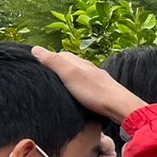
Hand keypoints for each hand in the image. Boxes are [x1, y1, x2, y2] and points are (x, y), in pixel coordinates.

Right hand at [33, 47, 147, 124]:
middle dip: (58, 66)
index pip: (61, 55)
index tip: (36, 63)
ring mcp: (97, 80)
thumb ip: (54, 62)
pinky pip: (87, 85)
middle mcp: (90, 69)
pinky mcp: (102, 91)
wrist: (120, 106)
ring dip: (69, 77)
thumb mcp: (69, 74)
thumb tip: (36, 49)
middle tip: (45, 73)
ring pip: (80, 74)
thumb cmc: (94, 92)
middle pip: (71, 63)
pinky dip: (78, 86)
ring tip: (58, 84)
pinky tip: (77, 94)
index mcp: (81, 63)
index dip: (48, 57)